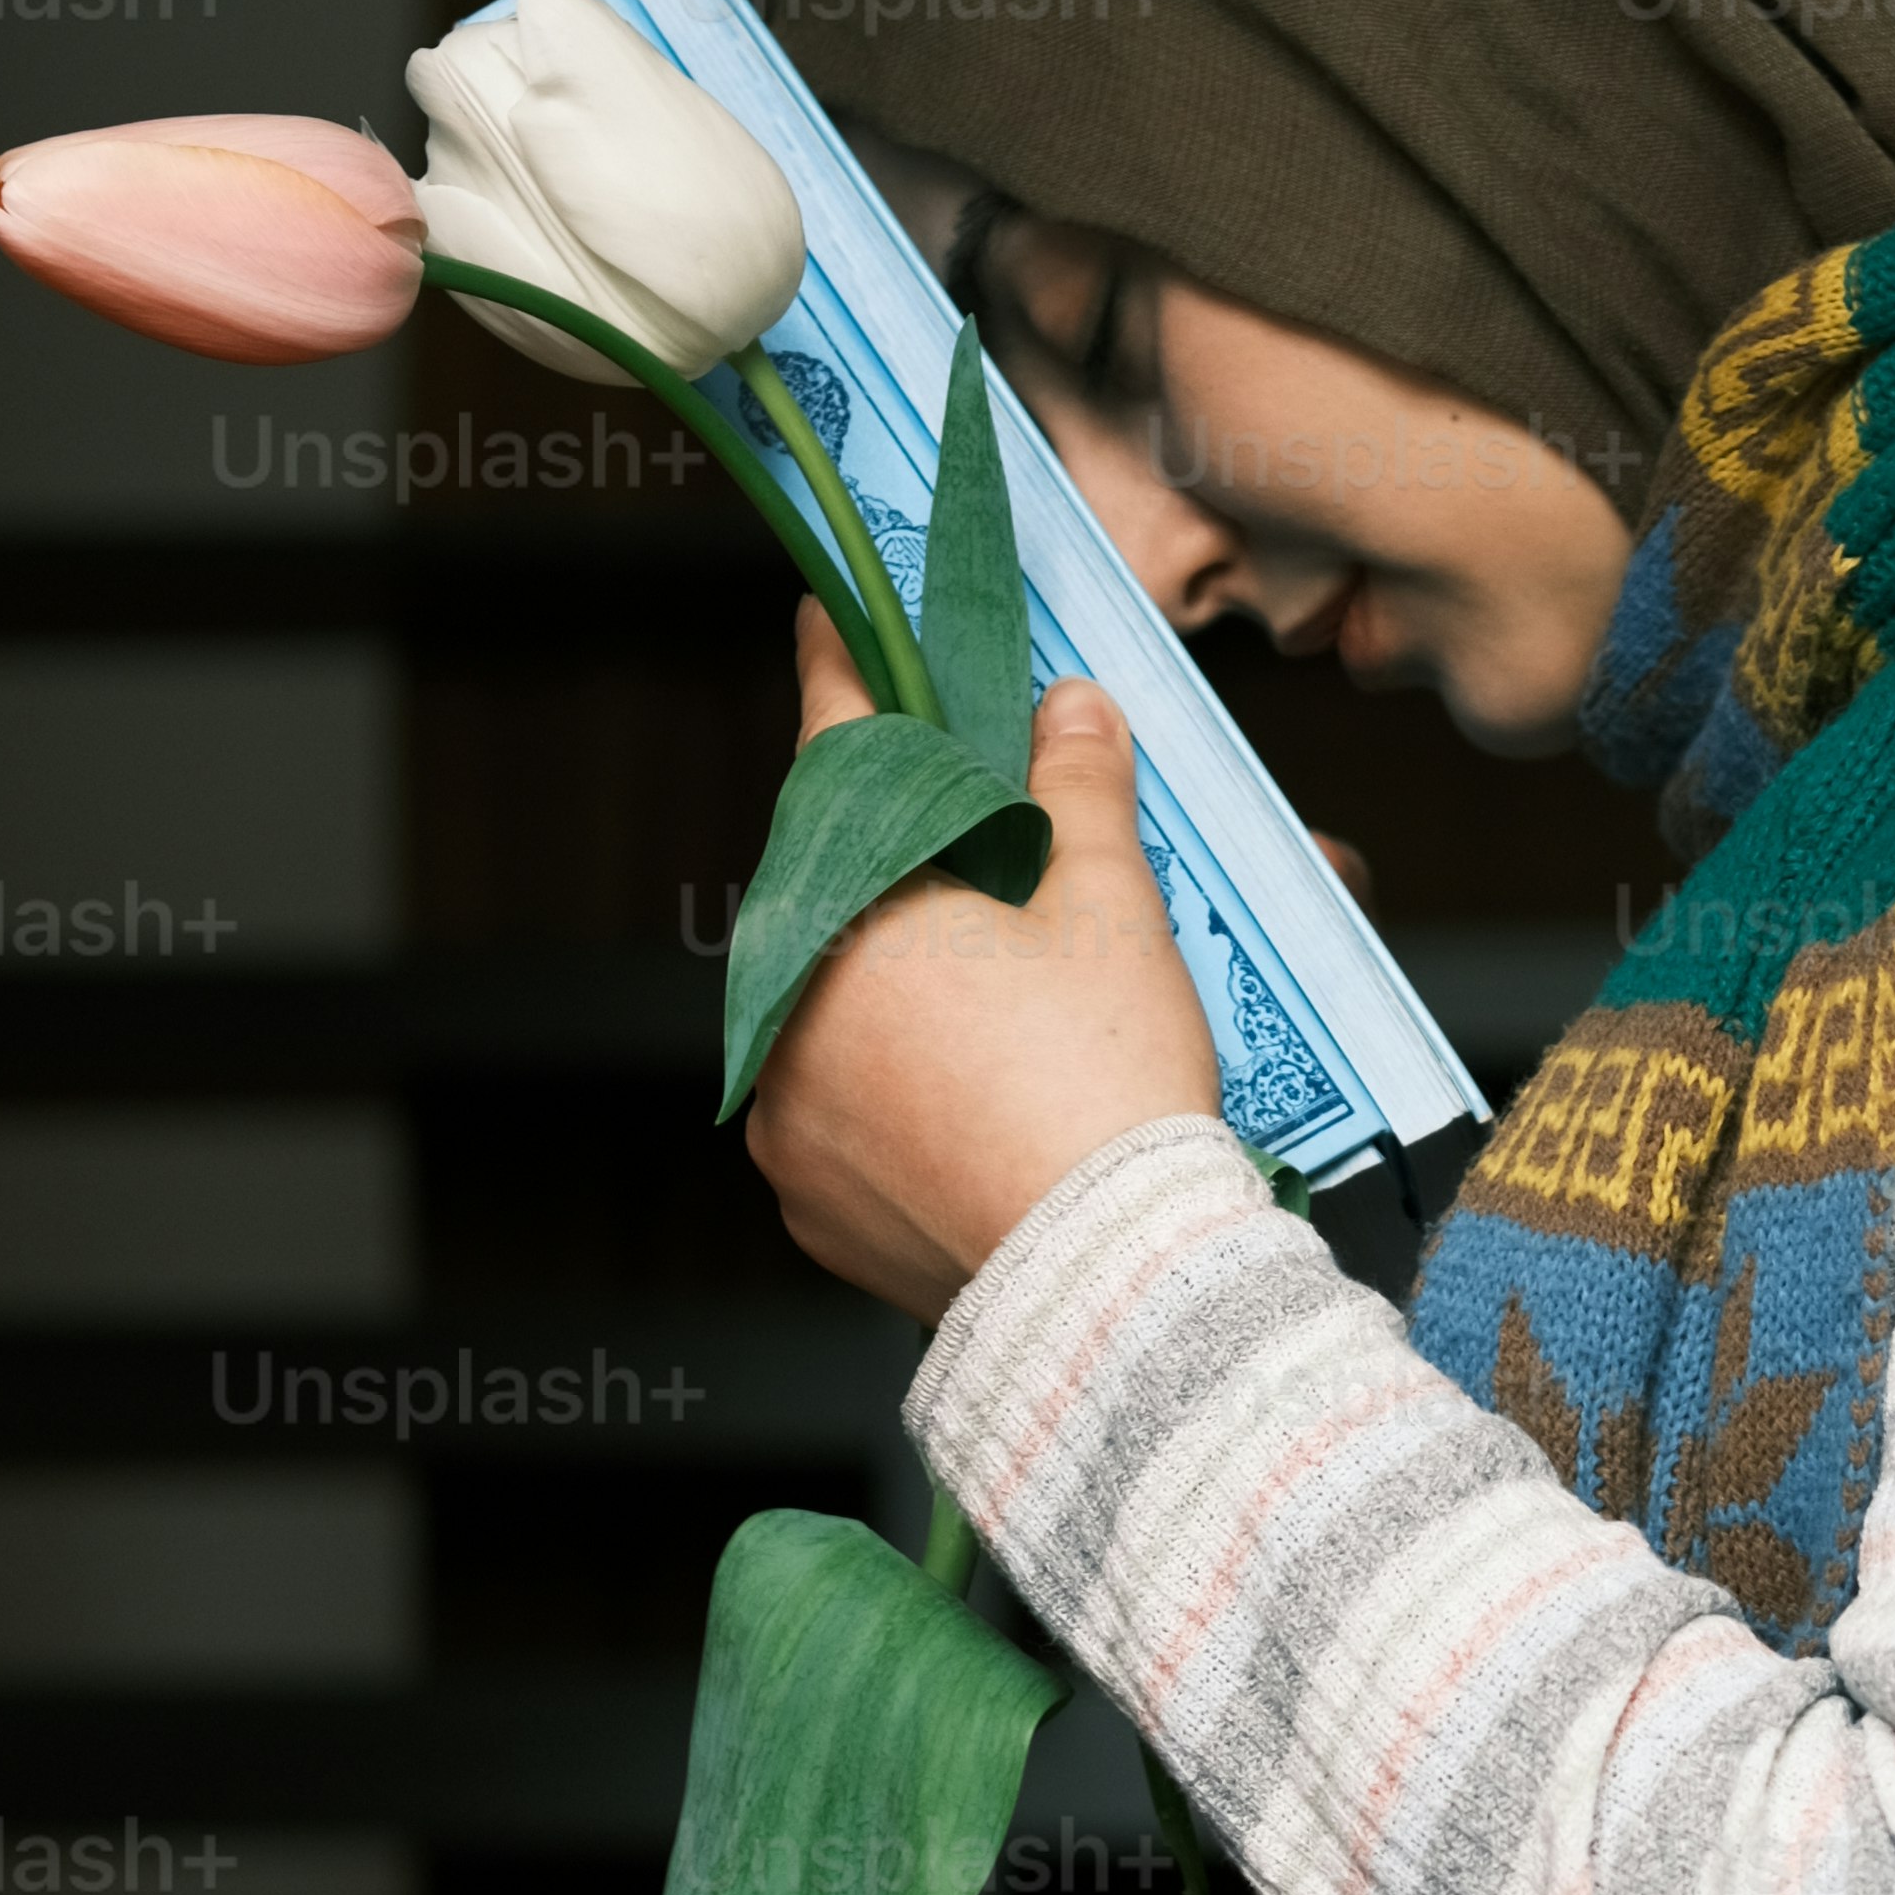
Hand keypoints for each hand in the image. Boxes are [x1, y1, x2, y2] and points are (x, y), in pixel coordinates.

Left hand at [744, 601, 1223, 1321]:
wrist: (1112, 1280)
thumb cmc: (1104, 1082)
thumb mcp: (1108, 908)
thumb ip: (1080, 791)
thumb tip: (1070, 709)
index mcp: (840, 915)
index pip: (838, 757)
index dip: (844, 674)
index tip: (826, 614)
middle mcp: (782, 1014)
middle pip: (838, 898)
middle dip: (906, 863)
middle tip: (977, 846)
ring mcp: (786, 1120)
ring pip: (839, 1011)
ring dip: (902, 987)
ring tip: (1003, 999)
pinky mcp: (813, 1206)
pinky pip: (844, 1116)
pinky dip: (898, 1092)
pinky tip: (977, 1095)